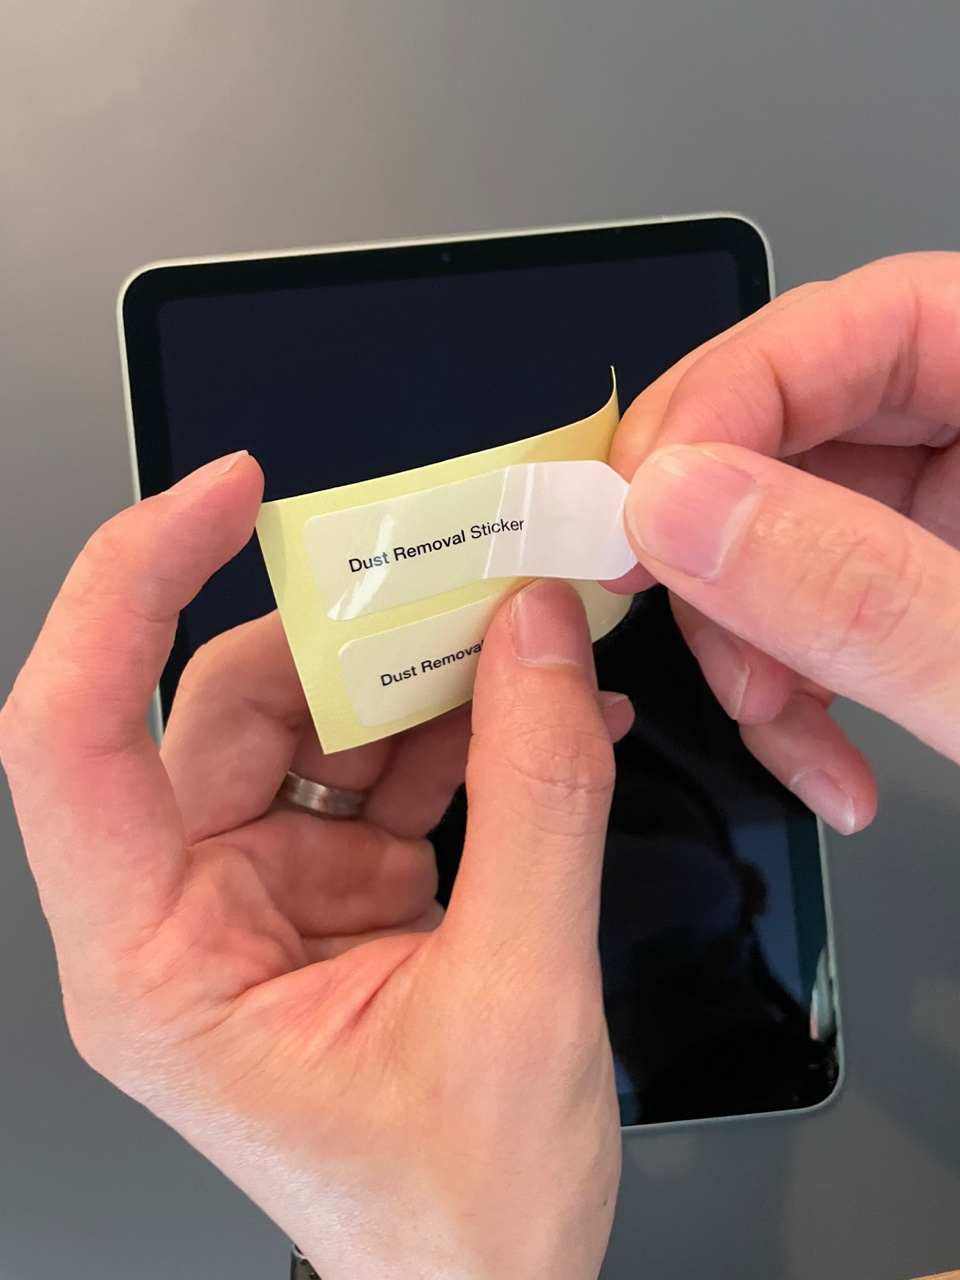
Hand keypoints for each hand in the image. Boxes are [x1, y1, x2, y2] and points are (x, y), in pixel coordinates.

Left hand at [0, 453, 633, 1279]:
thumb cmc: (452, 1223)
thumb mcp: (518, 1003)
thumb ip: (534, 801)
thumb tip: (533, 641)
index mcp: (158, 964)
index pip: (75, 734)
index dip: (126, 590)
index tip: (221, 499)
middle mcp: (192, 915)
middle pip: (233, 705)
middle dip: (351, 633)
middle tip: (466, 575)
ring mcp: (266, 896)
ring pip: (317, 722)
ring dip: (421, 677)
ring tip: (527, 646)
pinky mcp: (335, 890)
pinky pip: (384, 768)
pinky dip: (459, 731)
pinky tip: (540, 714)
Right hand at [607, 251, 959, 834]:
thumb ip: (864, 591)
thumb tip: (684, 510)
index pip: (872, 320)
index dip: (733, 394)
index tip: (647, 502)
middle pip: (808, 423)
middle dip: (725, 540)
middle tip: (672, 611)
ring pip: (789, 524)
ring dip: (749, 632)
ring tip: (775, 718)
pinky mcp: (941, 588)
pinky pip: (819, 604)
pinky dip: (792, 684)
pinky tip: (818, 753)